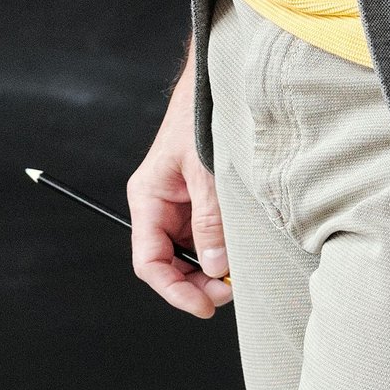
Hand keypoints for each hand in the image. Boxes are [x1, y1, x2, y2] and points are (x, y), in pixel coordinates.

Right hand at [127, 50, 231, 318]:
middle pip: (170, 263)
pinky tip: (240, 252)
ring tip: (238, 273)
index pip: (149, 261)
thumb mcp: (207, 171)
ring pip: (191, 252)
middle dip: (197, 283)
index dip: (174, 290)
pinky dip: (222, 248)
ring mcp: (182, 204)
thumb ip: (209, 220)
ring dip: (212, 268)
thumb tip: (212, 266)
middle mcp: (161, 205)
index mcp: (148, 197)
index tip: (203, 307)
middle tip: (229, 292)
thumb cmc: (203, 116)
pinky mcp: (202, 199)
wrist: (218, 82)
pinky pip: (208, 235)